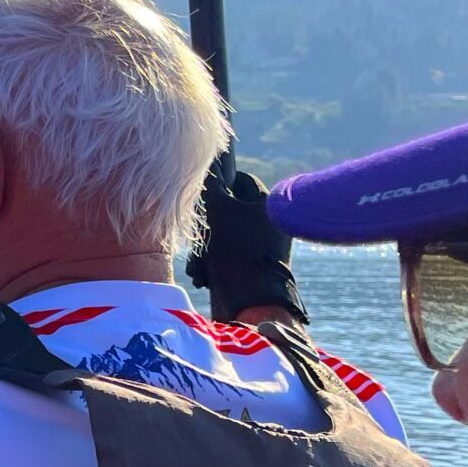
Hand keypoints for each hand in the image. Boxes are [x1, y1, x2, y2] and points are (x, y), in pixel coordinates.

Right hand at [187, 167, 307, 324]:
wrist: (250, 303)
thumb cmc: (235, 251)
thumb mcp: (217, 210)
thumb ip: (210, 184)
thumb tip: (206, 163)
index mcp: (269, 203)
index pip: (241, 179)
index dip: (218, 184)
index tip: (202, 195)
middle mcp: (270, 223)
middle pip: (229, 210)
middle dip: (207, 225)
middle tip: (198, 236)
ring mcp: (263, 247)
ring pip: (225, 235)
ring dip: (205, 248)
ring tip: (198, 265)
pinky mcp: (254, 268)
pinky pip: (228, 256)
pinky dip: (212, 263)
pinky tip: (203, 276)